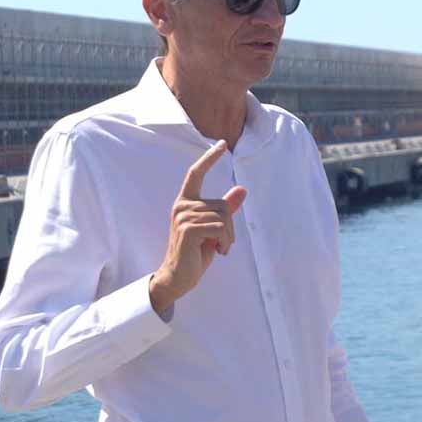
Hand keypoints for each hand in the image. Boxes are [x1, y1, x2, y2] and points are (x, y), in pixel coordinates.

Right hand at [149, 140, 246, 313]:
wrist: (179, 277)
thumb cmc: (196, 252)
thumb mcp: (215, 228)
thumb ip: (226, 208)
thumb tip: (242, 189)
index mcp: (186, 202)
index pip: (195, 173)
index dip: (209, 158)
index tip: (222, 144)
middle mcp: (182, 206)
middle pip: (222, 205)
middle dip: (230, 227)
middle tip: (222, 243)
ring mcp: (183, 216)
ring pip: (224, 217)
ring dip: (228, 237)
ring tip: (219, 248)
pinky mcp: (188, 229)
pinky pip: (220, 227)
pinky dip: (226, 241)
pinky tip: (219, 252)